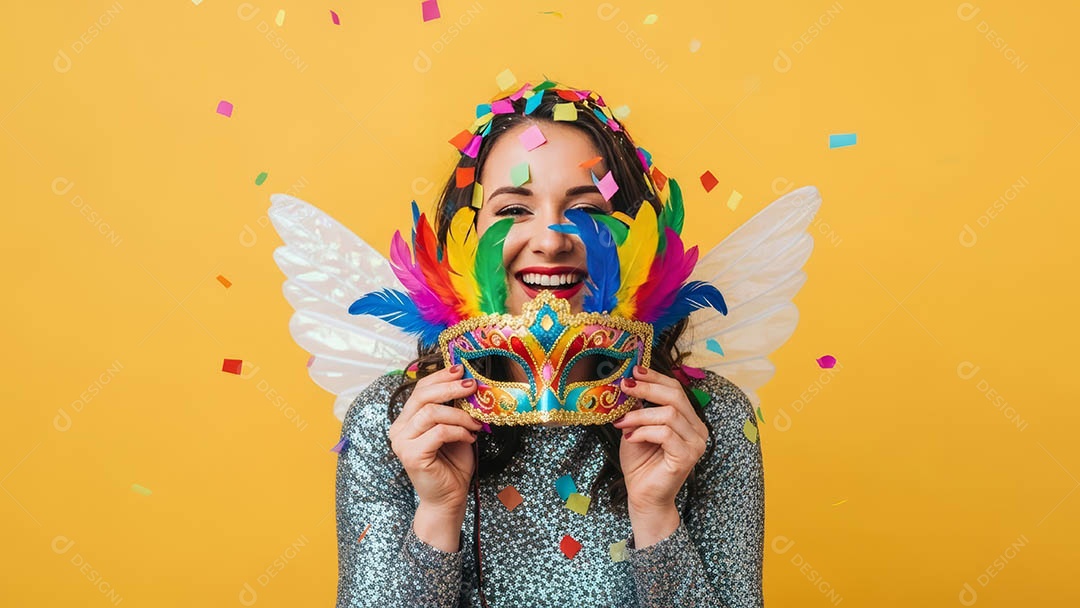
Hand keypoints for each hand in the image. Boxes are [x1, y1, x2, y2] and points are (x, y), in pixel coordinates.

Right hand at [389, 364, 482, 511]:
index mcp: (406, 420)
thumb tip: (468, 381)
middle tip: (473, 386)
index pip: (419, 389)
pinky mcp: (411, 455)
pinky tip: (470, 438)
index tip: (461, 369)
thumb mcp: (455, 429)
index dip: (440, 376)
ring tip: (475, 424)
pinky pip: (439, 432)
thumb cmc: (452, 464)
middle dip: (450, 388)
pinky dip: (459, 431)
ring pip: (431, 413)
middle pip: (422, 396)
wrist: (449, 498)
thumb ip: (454, 408)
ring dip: (459, 415)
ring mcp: (402, 442)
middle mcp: (399, 429)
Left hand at [614, 365, 707, 515]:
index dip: (655, 378)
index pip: (676, 390)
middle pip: (675, 396)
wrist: (643, 497)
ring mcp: (696, 444)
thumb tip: (629, 382)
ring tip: (621, 424)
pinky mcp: (687, 457)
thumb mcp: (636, 428)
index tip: (634, 371)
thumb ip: (638, 408)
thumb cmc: (640, 464)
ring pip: (668, 414)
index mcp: (689, 421)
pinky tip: (631, 438)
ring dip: (639, 416)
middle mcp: (698, 430)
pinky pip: (665, 433)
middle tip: (624, 387)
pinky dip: (643, 432)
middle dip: (647, 389)